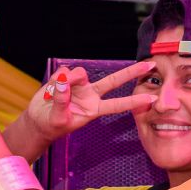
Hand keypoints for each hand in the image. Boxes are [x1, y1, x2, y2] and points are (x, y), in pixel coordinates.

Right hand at [25, 61, 157, 141]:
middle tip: (151, 65)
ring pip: (79, 73)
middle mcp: (90, 95)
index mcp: (94, 109)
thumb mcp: (58, 118)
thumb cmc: (52, 124)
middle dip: (131, 72)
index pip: (117, 105)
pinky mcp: (67, 78)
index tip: (152, 99)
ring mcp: (79, 85)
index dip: (134, 101)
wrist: (38, 120)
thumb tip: (65, 81)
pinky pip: (64, 72)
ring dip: (68, 80)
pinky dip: (56, 80)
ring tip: (54, 95)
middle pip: (113, 81)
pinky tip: (51, 90)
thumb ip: (63, 100)